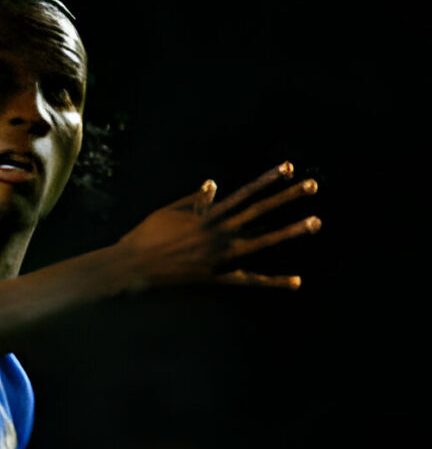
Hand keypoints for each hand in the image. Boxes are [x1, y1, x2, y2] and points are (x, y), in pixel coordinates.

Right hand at [115, 163, 319, 291]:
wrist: (132, 265)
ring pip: (262, 240)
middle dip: (288, 197)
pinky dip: (274, 281)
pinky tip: (297, 281)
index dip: (268, 179)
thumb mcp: (169, 211)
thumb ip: (196, 199)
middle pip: (261, 211)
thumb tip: (214, 184)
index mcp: (209, 215)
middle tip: (313, 185)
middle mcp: (219, 232)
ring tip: (315, 222)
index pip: (246, 192)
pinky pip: (250, 279)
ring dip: (290, 230)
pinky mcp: (217, 277)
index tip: (289, 167)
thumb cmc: (146, 235)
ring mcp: (220, 255)